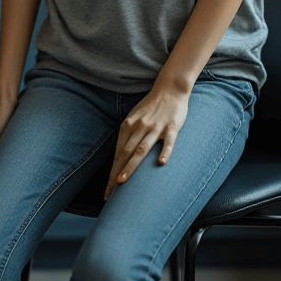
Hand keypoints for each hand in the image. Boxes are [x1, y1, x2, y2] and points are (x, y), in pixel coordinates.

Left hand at [105, 82, 189, 200]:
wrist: (170, 88)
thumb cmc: (151, 106)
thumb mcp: (134, 117)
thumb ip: (127, 135)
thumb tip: (119, 158)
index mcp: (129, 125)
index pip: (118, 153)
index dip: (112, 172)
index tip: (108, 190)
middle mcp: (140, 127)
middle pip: (125, 153)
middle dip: (116, 173)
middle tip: (111, 192)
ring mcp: (156, 127)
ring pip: (141, 149)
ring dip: (131, 166)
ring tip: (122, 181)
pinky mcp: (172, 127)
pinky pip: (168, 141)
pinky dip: (164, 151)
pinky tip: (161, 163)